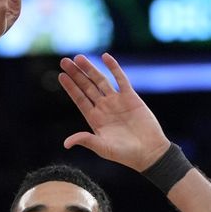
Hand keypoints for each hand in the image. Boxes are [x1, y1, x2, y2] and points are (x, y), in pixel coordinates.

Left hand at [58, 53, 170, 171]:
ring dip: (90, 69)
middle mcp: (104, 107)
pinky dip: (114, 67)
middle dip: (76, 74)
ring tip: (78, 57)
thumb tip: (66, 144)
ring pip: (101, 80)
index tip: (61, 75)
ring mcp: (117, 101)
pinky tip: (105, 57)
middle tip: (64, 61)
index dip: (70, 87)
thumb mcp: (103, 148)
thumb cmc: (125, 154)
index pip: (79, 99)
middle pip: (87, 87)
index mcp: (95, 118)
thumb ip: (86, 141)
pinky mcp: (131, 97)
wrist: (149, 152)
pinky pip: (121, 79)